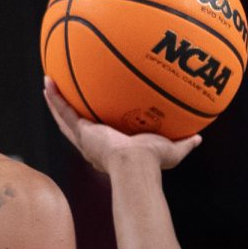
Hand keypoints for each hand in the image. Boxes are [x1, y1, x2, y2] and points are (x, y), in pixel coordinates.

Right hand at [43, 77, 201, 173]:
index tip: (93, 111)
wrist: (136, 166)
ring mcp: (84, 138)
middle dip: (70, 109)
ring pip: (65, 117)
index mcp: (110, 148)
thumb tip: (199, 138)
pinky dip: (54, 98)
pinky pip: (63, 112)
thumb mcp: (171, 150)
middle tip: (65, 93)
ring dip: (56, 100)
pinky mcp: (80, 132)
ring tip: (49, 83)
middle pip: (76, 123)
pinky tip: (48, 82)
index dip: (94, 123)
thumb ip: (184, 143)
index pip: (100, 133)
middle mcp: (93, 143)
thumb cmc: (152, 164)